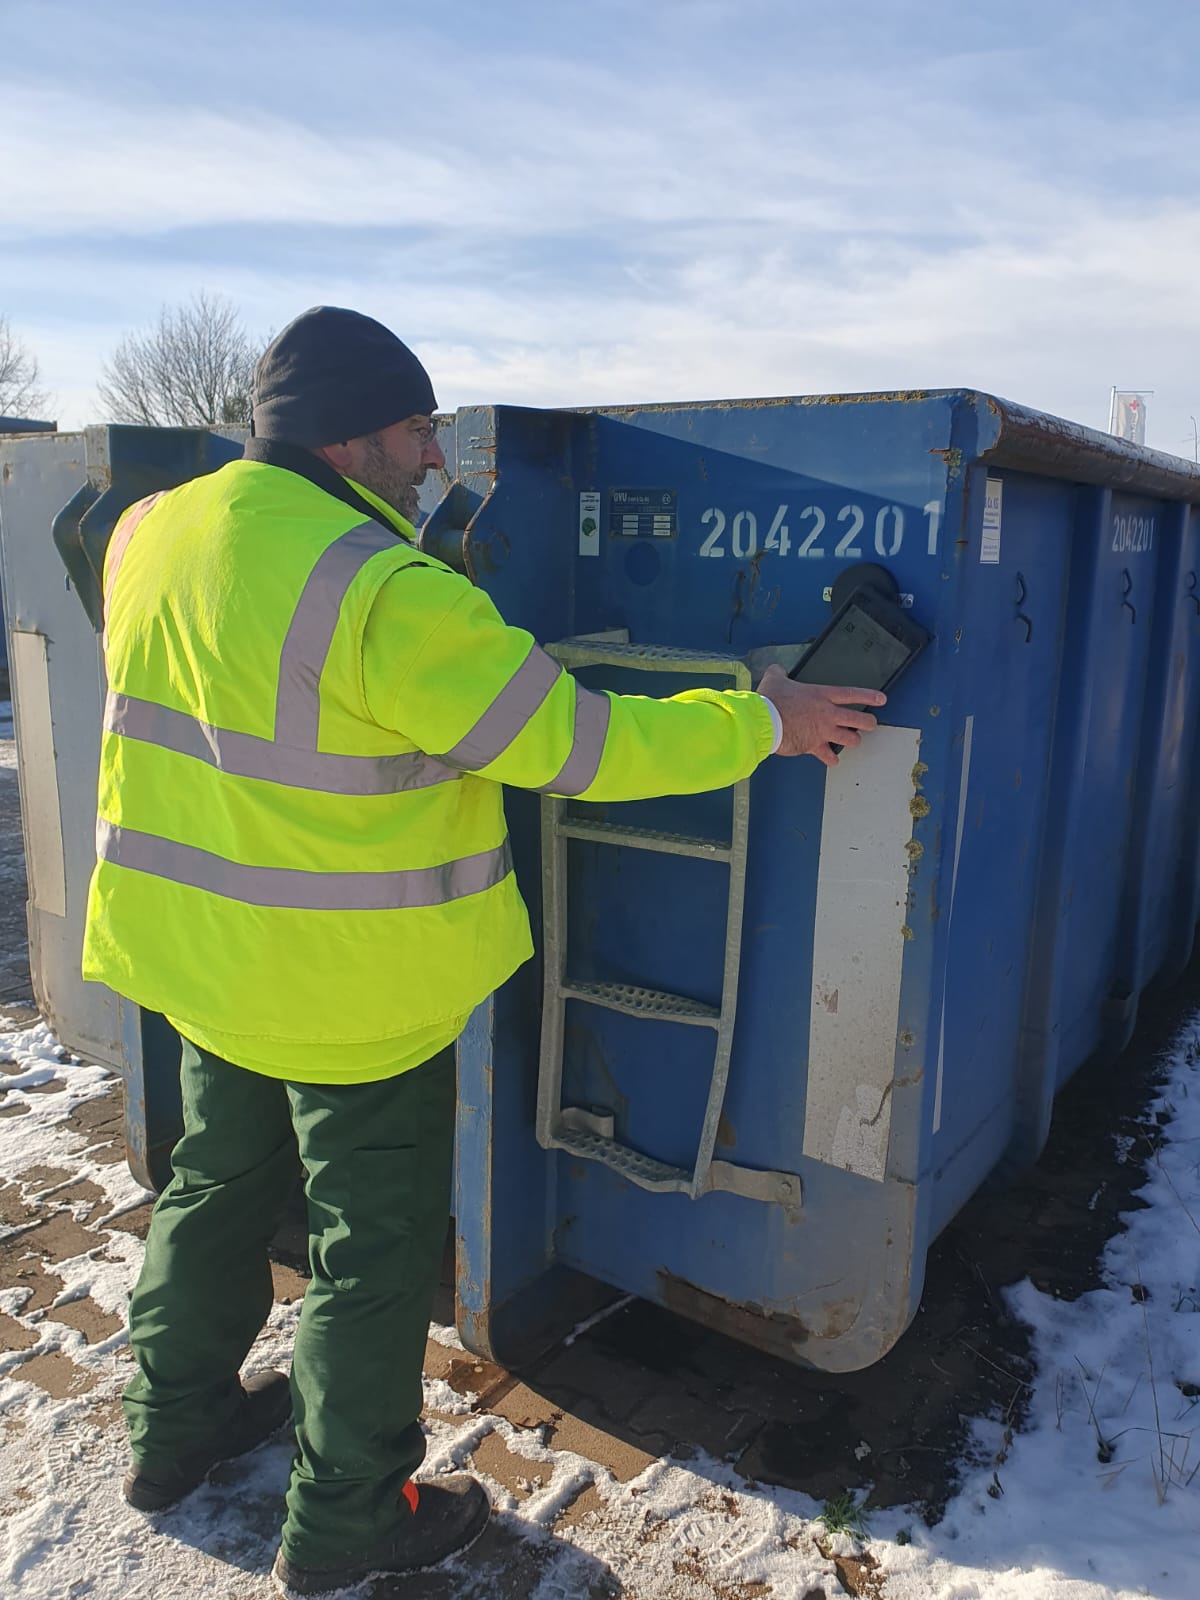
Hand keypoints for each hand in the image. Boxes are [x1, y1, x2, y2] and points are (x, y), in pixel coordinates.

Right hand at [758, 666, 886, 766]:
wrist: (764, 722)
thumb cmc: (771, 701)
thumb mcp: (775, 679)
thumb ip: (779, 673)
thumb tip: (776, 670)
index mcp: (822, 695)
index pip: (852, 694)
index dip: (869, 696)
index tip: (881, 699)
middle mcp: (827, 714)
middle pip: (859, 720)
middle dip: (869, 723)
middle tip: (871, 724)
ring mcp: (823, 732)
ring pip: (850, 739)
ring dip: (853, 740)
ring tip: (853, 740)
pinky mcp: (814, 746)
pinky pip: (829, 756)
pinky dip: (831, 759)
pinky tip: (833, 760)